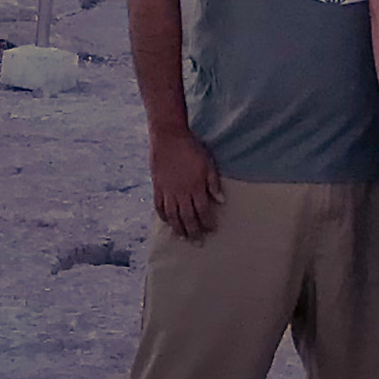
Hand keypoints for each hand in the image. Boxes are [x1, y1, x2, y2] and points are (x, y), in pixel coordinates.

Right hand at [149, 125, 224, 240]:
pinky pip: (159, 206)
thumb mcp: (208, 163)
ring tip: (183, 237)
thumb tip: (220, 200)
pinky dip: (163, 216)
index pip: (202, 211)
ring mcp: (167, 190)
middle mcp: (181, 192)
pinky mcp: (157, 186)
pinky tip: (167, 222)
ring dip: (178, 228)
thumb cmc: (191, 147)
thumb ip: (213, 183)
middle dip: (194, 231)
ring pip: (173, 215)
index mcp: (195, 187)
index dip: (207, 222)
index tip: (212, 229)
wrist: (168, 136)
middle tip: (198, 242)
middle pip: (187, 217)